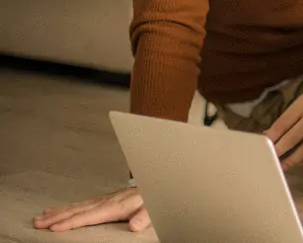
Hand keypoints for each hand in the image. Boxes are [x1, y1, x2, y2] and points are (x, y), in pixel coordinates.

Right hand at [33, 187, 148, 231]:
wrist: (155, 185)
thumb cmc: (152, 199)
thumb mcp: (152, 209)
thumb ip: (144, 217)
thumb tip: (134, 226)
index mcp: (114, 207)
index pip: (88, 216)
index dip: (71, 222)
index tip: (54, 228)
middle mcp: (105, 202)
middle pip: (76, 210)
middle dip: (56, 217)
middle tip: (37, 223)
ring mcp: (103, 200)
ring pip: (76, 206)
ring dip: (57, 212)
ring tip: (40, 217)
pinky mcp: (103, 200)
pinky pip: (81, 204)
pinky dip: (67, 207)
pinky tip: (58, 210)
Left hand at [265, 85, 302, 169]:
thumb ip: (288, 116)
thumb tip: (270, 133)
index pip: (283, 123)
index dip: (271, 136)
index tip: (263, 145)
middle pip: (292, 138)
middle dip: (279, 150)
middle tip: (270, 160)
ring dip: (293, 159)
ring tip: (284, 166)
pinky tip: (302, 162)